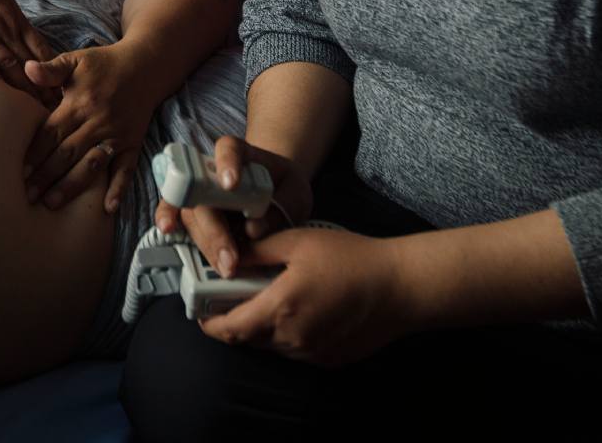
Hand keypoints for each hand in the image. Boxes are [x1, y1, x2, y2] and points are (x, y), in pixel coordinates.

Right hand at [0, 0, 56, 101]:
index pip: (37, 45)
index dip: (50, 67)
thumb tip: (20, 28)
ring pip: (3, 66)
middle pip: (25, 61)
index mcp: (12, 13)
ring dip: (18, 88)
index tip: (60, 84)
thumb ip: (10, 12)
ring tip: (29, 107)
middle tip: (52, 106)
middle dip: (40, 85)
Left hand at [21, 45, 152, 211]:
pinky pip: (126, 169)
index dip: (35, 153)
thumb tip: (27, 68)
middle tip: (27, 196)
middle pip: (67, 153)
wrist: (146, 65)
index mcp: (79, 103)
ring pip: (91, 165)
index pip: (51, 133)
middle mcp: (97, 122)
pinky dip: (118, 189)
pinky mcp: (132, 144)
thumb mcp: (76, 60)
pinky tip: (107, 209)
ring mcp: (116, 135)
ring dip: (72, 186)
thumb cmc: (105, 64)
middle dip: (46, 175)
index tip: (19, 172)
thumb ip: (51, 68)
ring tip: (52, 203)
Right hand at [157, 136, 312, 278]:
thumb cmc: (284, 187)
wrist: (276, 190)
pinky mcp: (192, 208)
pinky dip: (170, 222)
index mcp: (241, 153)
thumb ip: (281, 208)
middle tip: (231, 258)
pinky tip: (168, 231)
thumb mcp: (295, 193)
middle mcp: (213, 169)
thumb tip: (253, 230)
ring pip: (191, 213)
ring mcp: (198, 188)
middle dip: (215, 229)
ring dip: (207, 244)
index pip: (229, 149)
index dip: (227, 164)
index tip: (231, 184)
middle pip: (203, 191)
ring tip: (227, 269)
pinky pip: (174, 213)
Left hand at [199, 227, 408, 365]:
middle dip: (237, 320)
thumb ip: (258, 251)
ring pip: (272, 345)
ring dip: (264, 327)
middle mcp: (292, 339)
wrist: (400, 286)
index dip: (210, 324)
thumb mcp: (299, 241)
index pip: (230, 330)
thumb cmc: (351, 258)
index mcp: (280, 309)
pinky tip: (303, 308)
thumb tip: (229, 256)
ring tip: (274, 297)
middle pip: (248, 338)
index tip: (201, 313)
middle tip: (235, 296)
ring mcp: (311, 354)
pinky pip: (296, 351)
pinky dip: (288, 334)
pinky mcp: (329, 359)